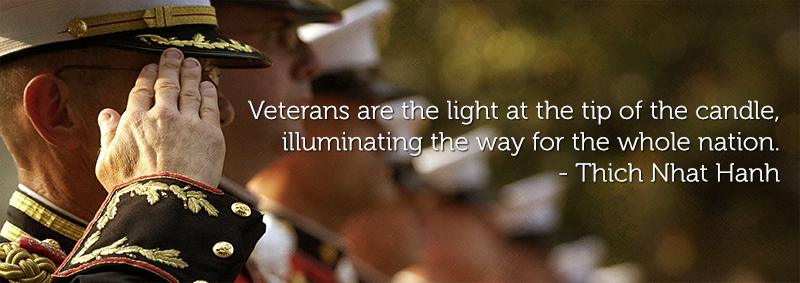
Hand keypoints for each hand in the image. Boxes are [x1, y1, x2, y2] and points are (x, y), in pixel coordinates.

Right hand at [95, 48, 224, 190]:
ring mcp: (187, 122)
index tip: (150, 67)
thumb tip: (107, 114)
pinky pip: (210, 105)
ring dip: (191, 73)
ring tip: (193, 63)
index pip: (141, 90)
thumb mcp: (106, 164)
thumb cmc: (133, 190)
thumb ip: (107, 135)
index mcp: (134, 121)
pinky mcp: (210, 133)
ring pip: (190, 90)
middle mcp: (161, 116)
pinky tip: (208, 85)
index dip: (147, 76)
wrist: (167, 203)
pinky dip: (209, 92)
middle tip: (174, 54)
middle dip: (170, 65)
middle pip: (167, 83)